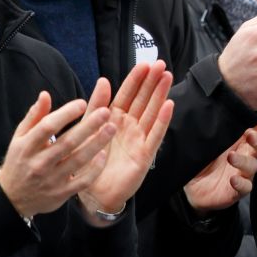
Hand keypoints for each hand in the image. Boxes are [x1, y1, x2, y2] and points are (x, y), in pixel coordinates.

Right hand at [0, 92, 116, 218]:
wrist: (12, 198)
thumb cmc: (19, 162)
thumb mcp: (20, 138)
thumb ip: (34, 116)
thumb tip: (45, 95)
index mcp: (27, 147)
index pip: (47, 127)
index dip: (65, 114)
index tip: (82, 103)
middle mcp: (39, 163)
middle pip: (67, 142)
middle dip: (88, 126)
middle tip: (105, 112)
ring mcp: (51, 180)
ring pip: (78, 160)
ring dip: (96, 144)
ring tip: (111, 128)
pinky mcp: (61, 193)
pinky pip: (82, 181)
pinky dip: (94, 168)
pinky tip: (104, 154)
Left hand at [78, 61, 174, 215]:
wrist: (92, 192)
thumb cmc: (89, 160)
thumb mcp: (88, 129)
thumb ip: (96, 105)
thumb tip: (103, 80)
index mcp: (114, 118)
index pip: (127, 94)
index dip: (136, 79)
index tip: (144, 63)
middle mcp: (129, 126)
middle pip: (143, 99)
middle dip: (151, 82)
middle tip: (160, 64)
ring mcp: (139, 139)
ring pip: (151, 112)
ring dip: (160, 95)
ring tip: (167, 77)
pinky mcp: (145, 155)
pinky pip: (155, 135)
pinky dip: (161, 121)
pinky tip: (168, 105)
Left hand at [184, 123, 256, 215]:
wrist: (189, 185)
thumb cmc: (202, 158)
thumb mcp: (205, 139)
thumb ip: (209, 125)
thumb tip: (190, 102)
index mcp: (239, 141)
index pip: (255, 129)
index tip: (255, 118)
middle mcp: (245, 155)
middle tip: (250, 135)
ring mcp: (242, 173)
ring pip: (252, 166)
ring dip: (243, 161)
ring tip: (231, 157)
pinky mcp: (237, 190)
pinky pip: (245, 187)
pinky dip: (241, 183)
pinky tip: (233, 179)